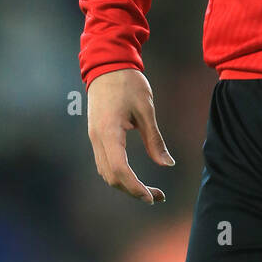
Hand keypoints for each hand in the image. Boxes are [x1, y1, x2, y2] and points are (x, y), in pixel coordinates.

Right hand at [87, 68, 174, 203]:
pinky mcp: (96, 134)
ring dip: (125, 185)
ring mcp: (94, 137)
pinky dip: (118, 174)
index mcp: (109, 133)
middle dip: (132, 191)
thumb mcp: (146, 110)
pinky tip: (134, 177)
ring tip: (148, 190)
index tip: (152, 197)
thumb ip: (154, 139)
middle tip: (157, 197)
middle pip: (111, 177)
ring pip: (105, 172)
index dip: (135, 188)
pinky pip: (104, 162)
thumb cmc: (128, 83)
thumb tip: (167, 164)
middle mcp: (97, 139)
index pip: (119, 170)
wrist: (107, 64)